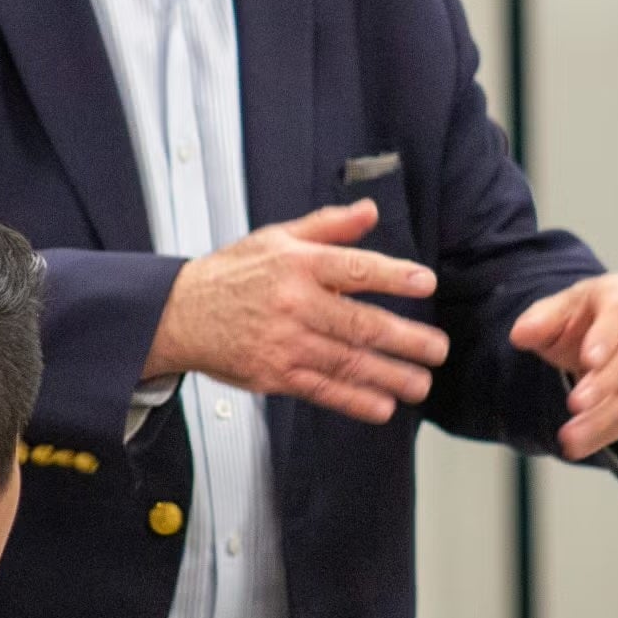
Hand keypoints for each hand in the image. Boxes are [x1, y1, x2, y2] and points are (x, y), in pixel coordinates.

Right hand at [144, 201, 450, 424]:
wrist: (180, 313)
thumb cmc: (232, 274)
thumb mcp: (277, 238)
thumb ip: (328, 226)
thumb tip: (369, 211)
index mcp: (297, 265)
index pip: (353, 268)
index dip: (393, 276)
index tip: (425, 283)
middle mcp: (294, 304)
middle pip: (358, 323)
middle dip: (404, 338)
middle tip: (438, 349)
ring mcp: (285, 343)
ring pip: (346, 361)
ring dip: (389, 376)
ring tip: (421, 384)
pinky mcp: (275, 375)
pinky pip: (322, 390)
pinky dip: (354, 401)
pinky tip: (382, 406)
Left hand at [509, 273, 617, 459]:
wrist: (610, 334)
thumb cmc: (583, 319)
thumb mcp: (558, 309)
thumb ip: (540, 320)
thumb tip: (520, 334)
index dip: (606, 338)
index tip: (588, 360)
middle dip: (604, 384)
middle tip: (575, 404)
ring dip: (602, 419)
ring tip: (569, 438)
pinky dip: (606, 434)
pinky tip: (579, 445)